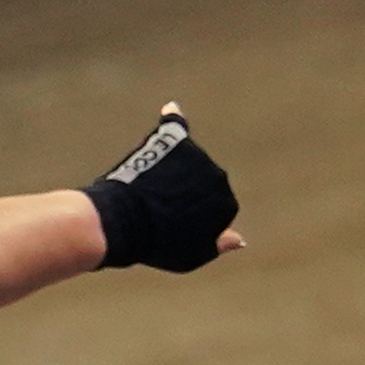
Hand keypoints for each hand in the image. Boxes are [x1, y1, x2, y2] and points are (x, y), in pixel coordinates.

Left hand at [86, 105, 244, 271]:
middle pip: (202, 180)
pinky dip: (173, 119)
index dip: (190, 215)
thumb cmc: (156, 244)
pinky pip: (174, 125)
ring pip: (185, 160)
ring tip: (147, 189)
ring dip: (171, 170)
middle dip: (183, 190)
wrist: (124, 222)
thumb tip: (240, 239)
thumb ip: (219, 244)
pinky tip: (170, 110)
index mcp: (227, 204)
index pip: (214, 206)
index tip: (170, 225)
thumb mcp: (193, 255)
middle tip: (156, 207)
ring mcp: (196, 156)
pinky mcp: (172, 141)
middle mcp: (218, 175)